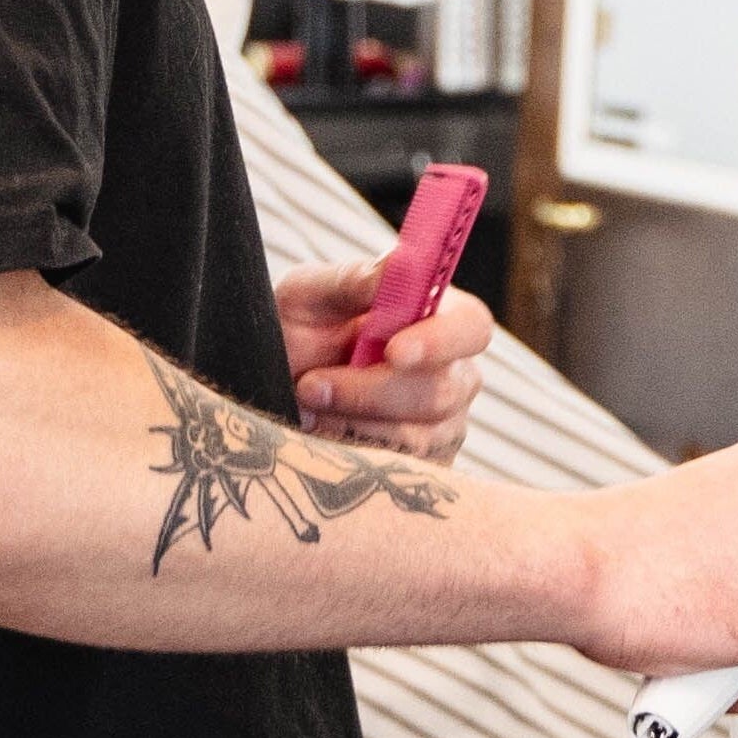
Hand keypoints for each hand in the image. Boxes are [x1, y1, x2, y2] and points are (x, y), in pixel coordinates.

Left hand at [275, 256, 486, 460]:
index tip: (393, 350)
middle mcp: (453, 372)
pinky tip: (321, 435)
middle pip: (444, 390)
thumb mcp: (309, 295)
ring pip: (418, 436)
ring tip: (305, 408)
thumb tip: (401, 265)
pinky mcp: (420, 469)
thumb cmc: (295, 331)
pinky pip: (399, 472)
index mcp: (439, 317)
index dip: (441, 341)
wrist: (266, 387)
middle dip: (372, 391)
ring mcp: (442, 426)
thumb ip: (355, 280)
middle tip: (312, 385)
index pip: (471, 326)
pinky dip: (353, 454)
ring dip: (353, 423)